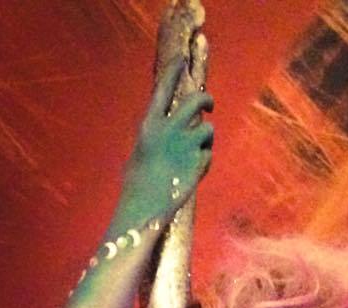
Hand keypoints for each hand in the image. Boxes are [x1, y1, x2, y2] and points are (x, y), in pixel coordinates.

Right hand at [120, 57, 213, 229]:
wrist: (143, 209)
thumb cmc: (137, 186)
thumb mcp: (139, 153)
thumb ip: (156, 137)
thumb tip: (170, 128)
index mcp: (149, 125)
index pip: (163, 89)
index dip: (174, 71)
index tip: (182, 59)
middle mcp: (168, 130)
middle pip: (196, 101)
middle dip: (206, 100)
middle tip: (209, 104)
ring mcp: (185, 146)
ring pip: (207, 129)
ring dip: (205, 139)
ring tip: (193, 155)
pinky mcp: (198, 162)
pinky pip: (208, 155)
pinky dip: (204, 162)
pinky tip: (191, 175)